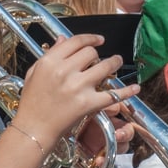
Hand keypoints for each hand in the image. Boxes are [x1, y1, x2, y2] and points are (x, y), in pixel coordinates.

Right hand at [15, 34, 139, 152]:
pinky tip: (135, 87)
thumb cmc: (31, 102)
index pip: (76, 41)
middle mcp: (65, 72)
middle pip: (91, 53)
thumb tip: (63, 38)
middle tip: (101, 58)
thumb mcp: (34, 73)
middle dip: (98, 54)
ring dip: (114, 63)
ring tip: (117, 62)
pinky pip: (113, 95)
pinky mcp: (88, 104)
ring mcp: (78, 88)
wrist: (33, 128)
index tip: (99, 40)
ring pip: (105, 66)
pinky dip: (127, 91)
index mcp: (50, 62)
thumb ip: (50, 54)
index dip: (91, 38)